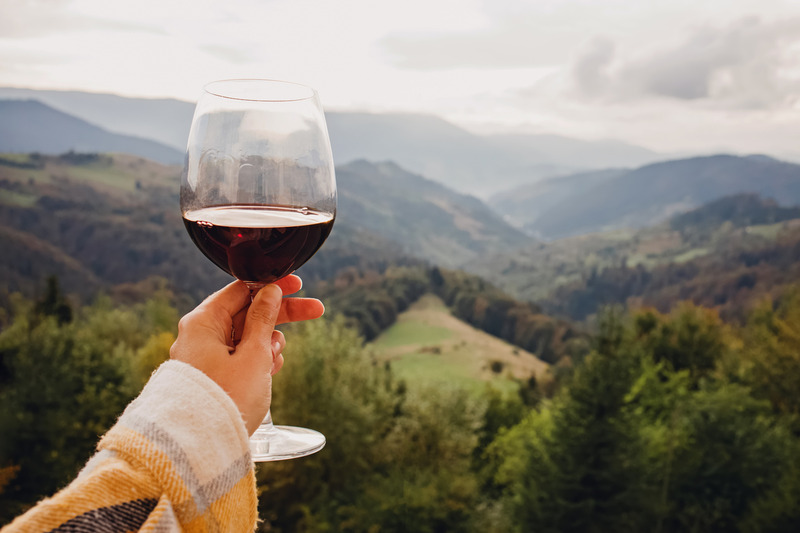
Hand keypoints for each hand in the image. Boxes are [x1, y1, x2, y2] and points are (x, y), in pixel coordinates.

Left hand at [169, 275, 323, 434]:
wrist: (200, 449)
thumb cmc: (227, 398)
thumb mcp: (254, 354)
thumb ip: (264, 319)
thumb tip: (269, 291)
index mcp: (203, 322)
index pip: (242, 289)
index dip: (273, 286)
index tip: (298, 285)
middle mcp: (198, 336)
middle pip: (246, 313)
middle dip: (281, 316)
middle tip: (316, 311)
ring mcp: (203, 357)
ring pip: (245, 337)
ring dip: (268, 344)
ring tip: (274, 362)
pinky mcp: (210, 377)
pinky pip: (238, 358)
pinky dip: (257, 361)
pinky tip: (268, 373)